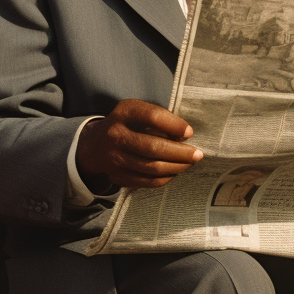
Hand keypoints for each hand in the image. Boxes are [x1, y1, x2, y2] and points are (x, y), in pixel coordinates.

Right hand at [76, 100, 202, 190]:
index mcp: (124, 113)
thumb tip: (186, 135)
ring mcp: (114, 158)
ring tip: (189, 163)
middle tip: (198, 154)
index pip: (152, 116)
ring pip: (152, 167)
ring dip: (176, 167)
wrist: (95, 145)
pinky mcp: (117, 176)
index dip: (174, 125)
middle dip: (181, 153)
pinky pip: (147, 181)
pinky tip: (175, 172)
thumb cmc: (127, 124)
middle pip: (153, 147)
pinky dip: (165, 178)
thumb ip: (158, 118)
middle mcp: (116, 135)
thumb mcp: (137, 111)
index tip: (189, 133)